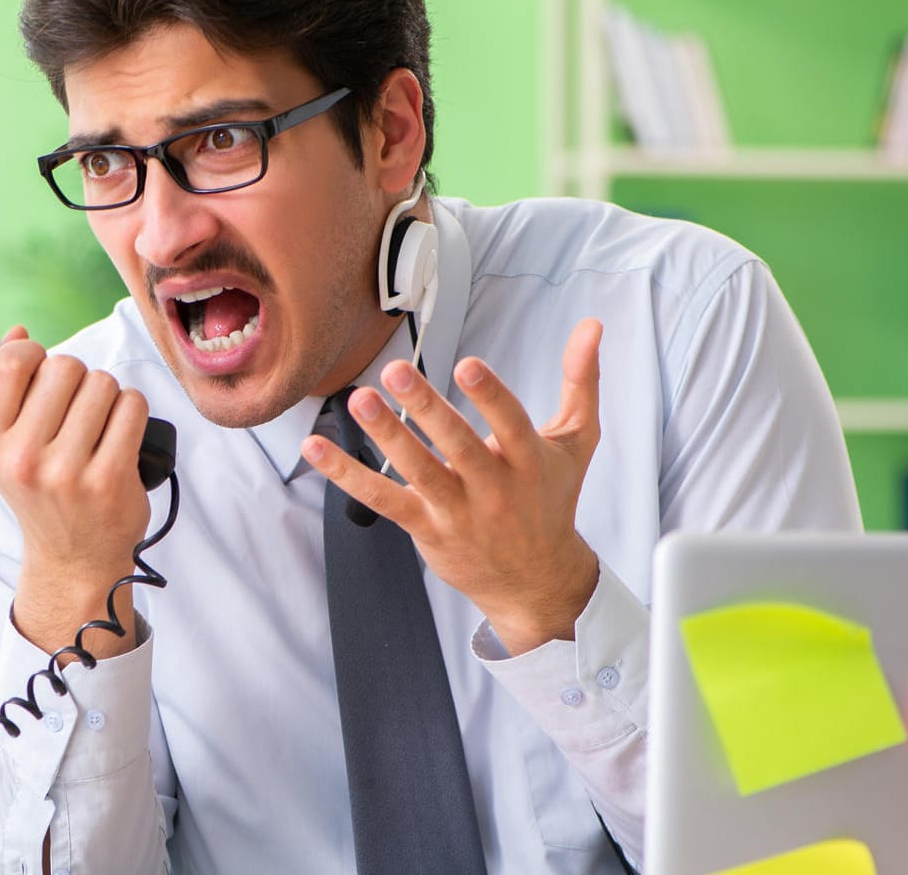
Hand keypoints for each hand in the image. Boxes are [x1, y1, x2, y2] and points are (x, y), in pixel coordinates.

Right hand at [0, 327, 152, 658]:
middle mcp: (23, 459)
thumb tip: (18, 333)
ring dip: (108, 396)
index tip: (43, 374)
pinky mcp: (110, 478)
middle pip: (64, 366)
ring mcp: (67, 471)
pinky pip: (132, 407)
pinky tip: (120, 437)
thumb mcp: (5, 449)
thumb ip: (5, 389)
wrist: (74, 560)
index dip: (34, 355)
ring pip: (103, 383)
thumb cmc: (42, 495)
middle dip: (77, 379)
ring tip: (98, 427)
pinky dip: (132, 413)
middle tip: (76, 411)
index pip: (11, 362)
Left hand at [302, 319, 604, 655]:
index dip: (491, 396)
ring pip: (418, 471)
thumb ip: (580, 381)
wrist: (538, 582)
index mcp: (530, 463)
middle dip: (425, 408)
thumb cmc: (552, 500)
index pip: (512, 425)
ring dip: (386, 435)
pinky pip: (382, 498)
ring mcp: (457, 511)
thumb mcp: (576, 442)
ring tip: (359, 400)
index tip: (467, 364)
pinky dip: (347, 474)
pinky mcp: (426, 528)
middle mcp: (494, 489)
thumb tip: (590, 326)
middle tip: (395, 372)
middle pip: (458, 446)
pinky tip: (316, 446)